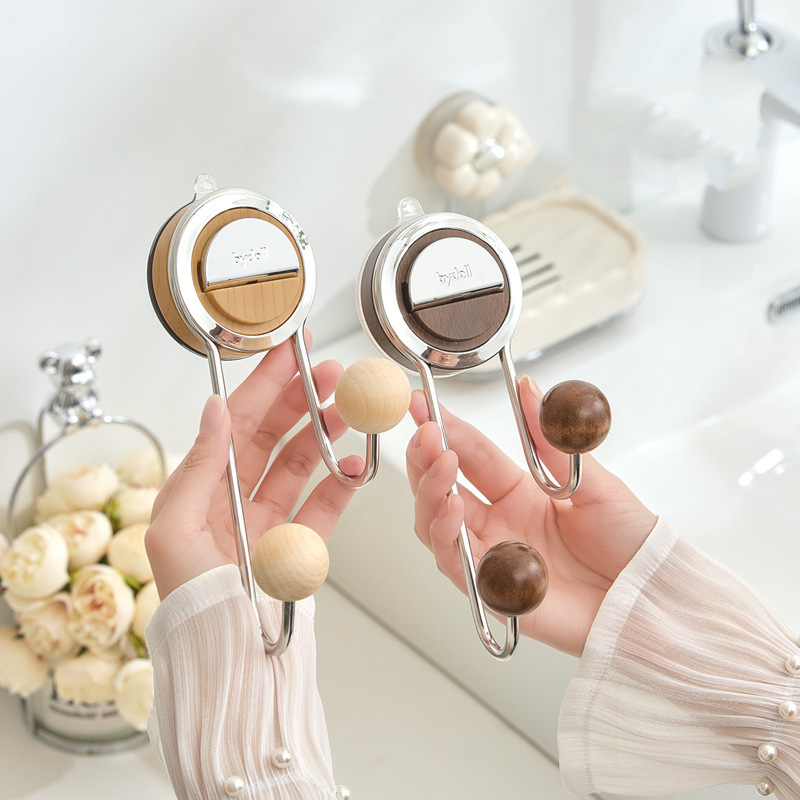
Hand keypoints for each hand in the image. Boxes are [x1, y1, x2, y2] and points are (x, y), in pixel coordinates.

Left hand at [146, 337, 360, 598]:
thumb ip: (199, 466)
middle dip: (300, 398)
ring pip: (301, 461)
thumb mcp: (175, 528)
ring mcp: (268, 518)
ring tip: (345, 408)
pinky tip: (355, 461)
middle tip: (328, 373)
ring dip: (324, 430)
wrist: (223, 655)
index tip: (287, 355)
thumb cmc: (188, 600)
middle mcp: (235, 497)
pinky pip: (324, 503)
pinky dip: (342, 481)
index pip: (236, 422)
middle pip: (272, 434)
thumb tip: (214, 412)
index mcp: (202, 488)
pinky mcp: (298, 543)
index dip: (263, 385)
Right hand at [405, 375, 657, 656]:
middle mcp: (501, 525)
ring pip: (437, 526)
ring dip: (431, 493)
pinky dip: (447, 537)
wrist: (655, 598)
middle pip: (441, 490)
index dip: (444, 429)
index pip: (470, 455)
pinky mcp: (496, 593)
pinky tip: (453, 508)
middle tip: (426, 434)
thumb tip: (530, 391)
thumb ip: (552, 441)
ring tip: (441, 465)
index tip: (423, 403)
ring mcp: (495, 557)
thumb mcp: (593, 482)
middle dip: (426, 459)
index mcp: (521, 495)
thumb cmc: (633, 545)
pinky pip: (458, 566)